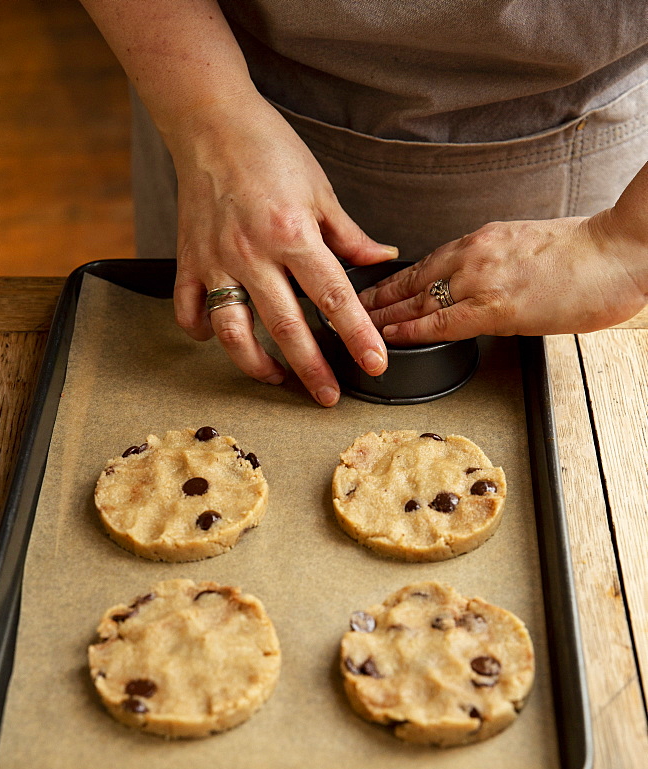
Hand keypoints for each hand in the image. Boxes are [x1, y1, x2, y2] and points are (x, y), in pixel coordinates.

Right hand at [171, 94, 397, 404]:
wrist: (209, 121)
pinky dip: (202, 332)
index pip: (333, 297)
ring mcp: (216, 261)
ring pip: (232, 331)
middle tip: (328, 397)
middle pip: (286, 327)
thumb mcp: (320, 189)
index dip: (357, 335)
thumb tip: (383, 261)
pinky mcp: (188, 261)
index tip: (376, 364)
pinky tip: (220, 339)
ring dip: (255, 364)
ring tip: (277, 378)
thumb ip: (348, 235)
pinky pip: (190, 311)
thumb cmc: (269, 149)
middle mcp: (252, 253)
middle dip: (311, 368)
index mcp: (293, 233)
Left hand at [358, 212, 647, 343]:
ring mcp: (481, 279)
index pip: (424, 262)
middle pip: (409, 280)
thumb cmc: (587, 253)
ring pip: (416, 301)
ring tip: (349, 329)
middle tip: (338, 309)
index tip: (368, 292)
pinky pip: (440, 323)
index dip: (391, 282)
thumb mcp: (529, 251)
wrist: (620, 251)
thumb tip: (484, 287)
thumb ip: (498, 267)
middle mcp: (474, 254)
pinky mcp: (495, 307)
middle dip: (372, 299)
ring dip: (379, 317)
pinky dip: (409, 331)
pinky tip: (386, 338)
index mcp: (482, 240)